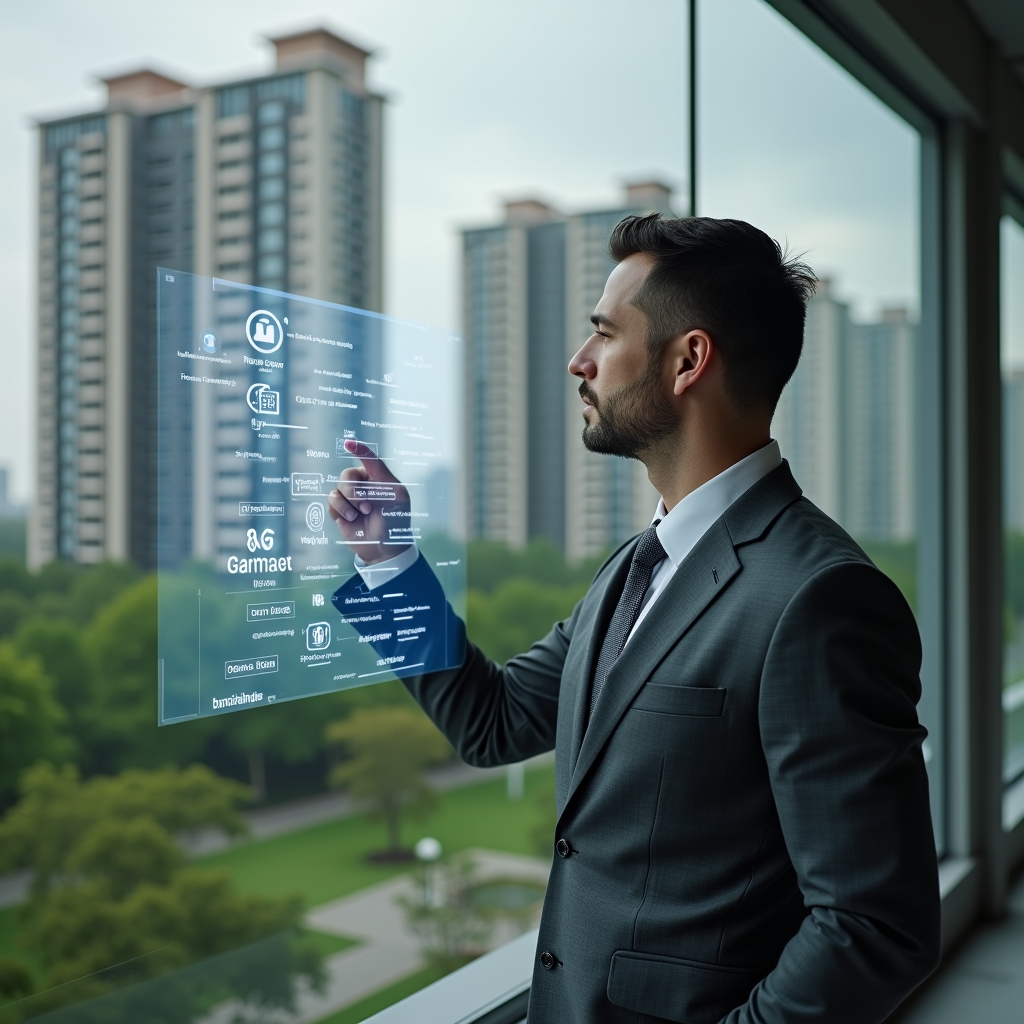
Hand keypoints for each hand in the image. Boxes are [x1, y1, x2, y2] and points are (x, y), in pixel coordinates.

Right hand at [328, 440, 411, 564]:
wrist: (385, 548)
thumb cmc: (395, 519)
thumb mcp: (395, 493)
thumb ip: (379, 470)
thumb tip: (360, 452)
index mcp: (379, 478)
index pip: (368, 459)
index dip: (358, 450)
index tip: (348, 444)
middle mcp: (363, 484)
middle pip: (348, 474)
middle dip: (355, 490)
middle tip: (367, 505)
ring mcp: (350, 498)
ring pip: (338, 487)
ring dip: (349, 502)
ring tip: (361, 513)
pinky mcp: (340, 510)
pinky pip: (332, 500)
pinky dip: (340, 509)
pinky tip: (352, 518)